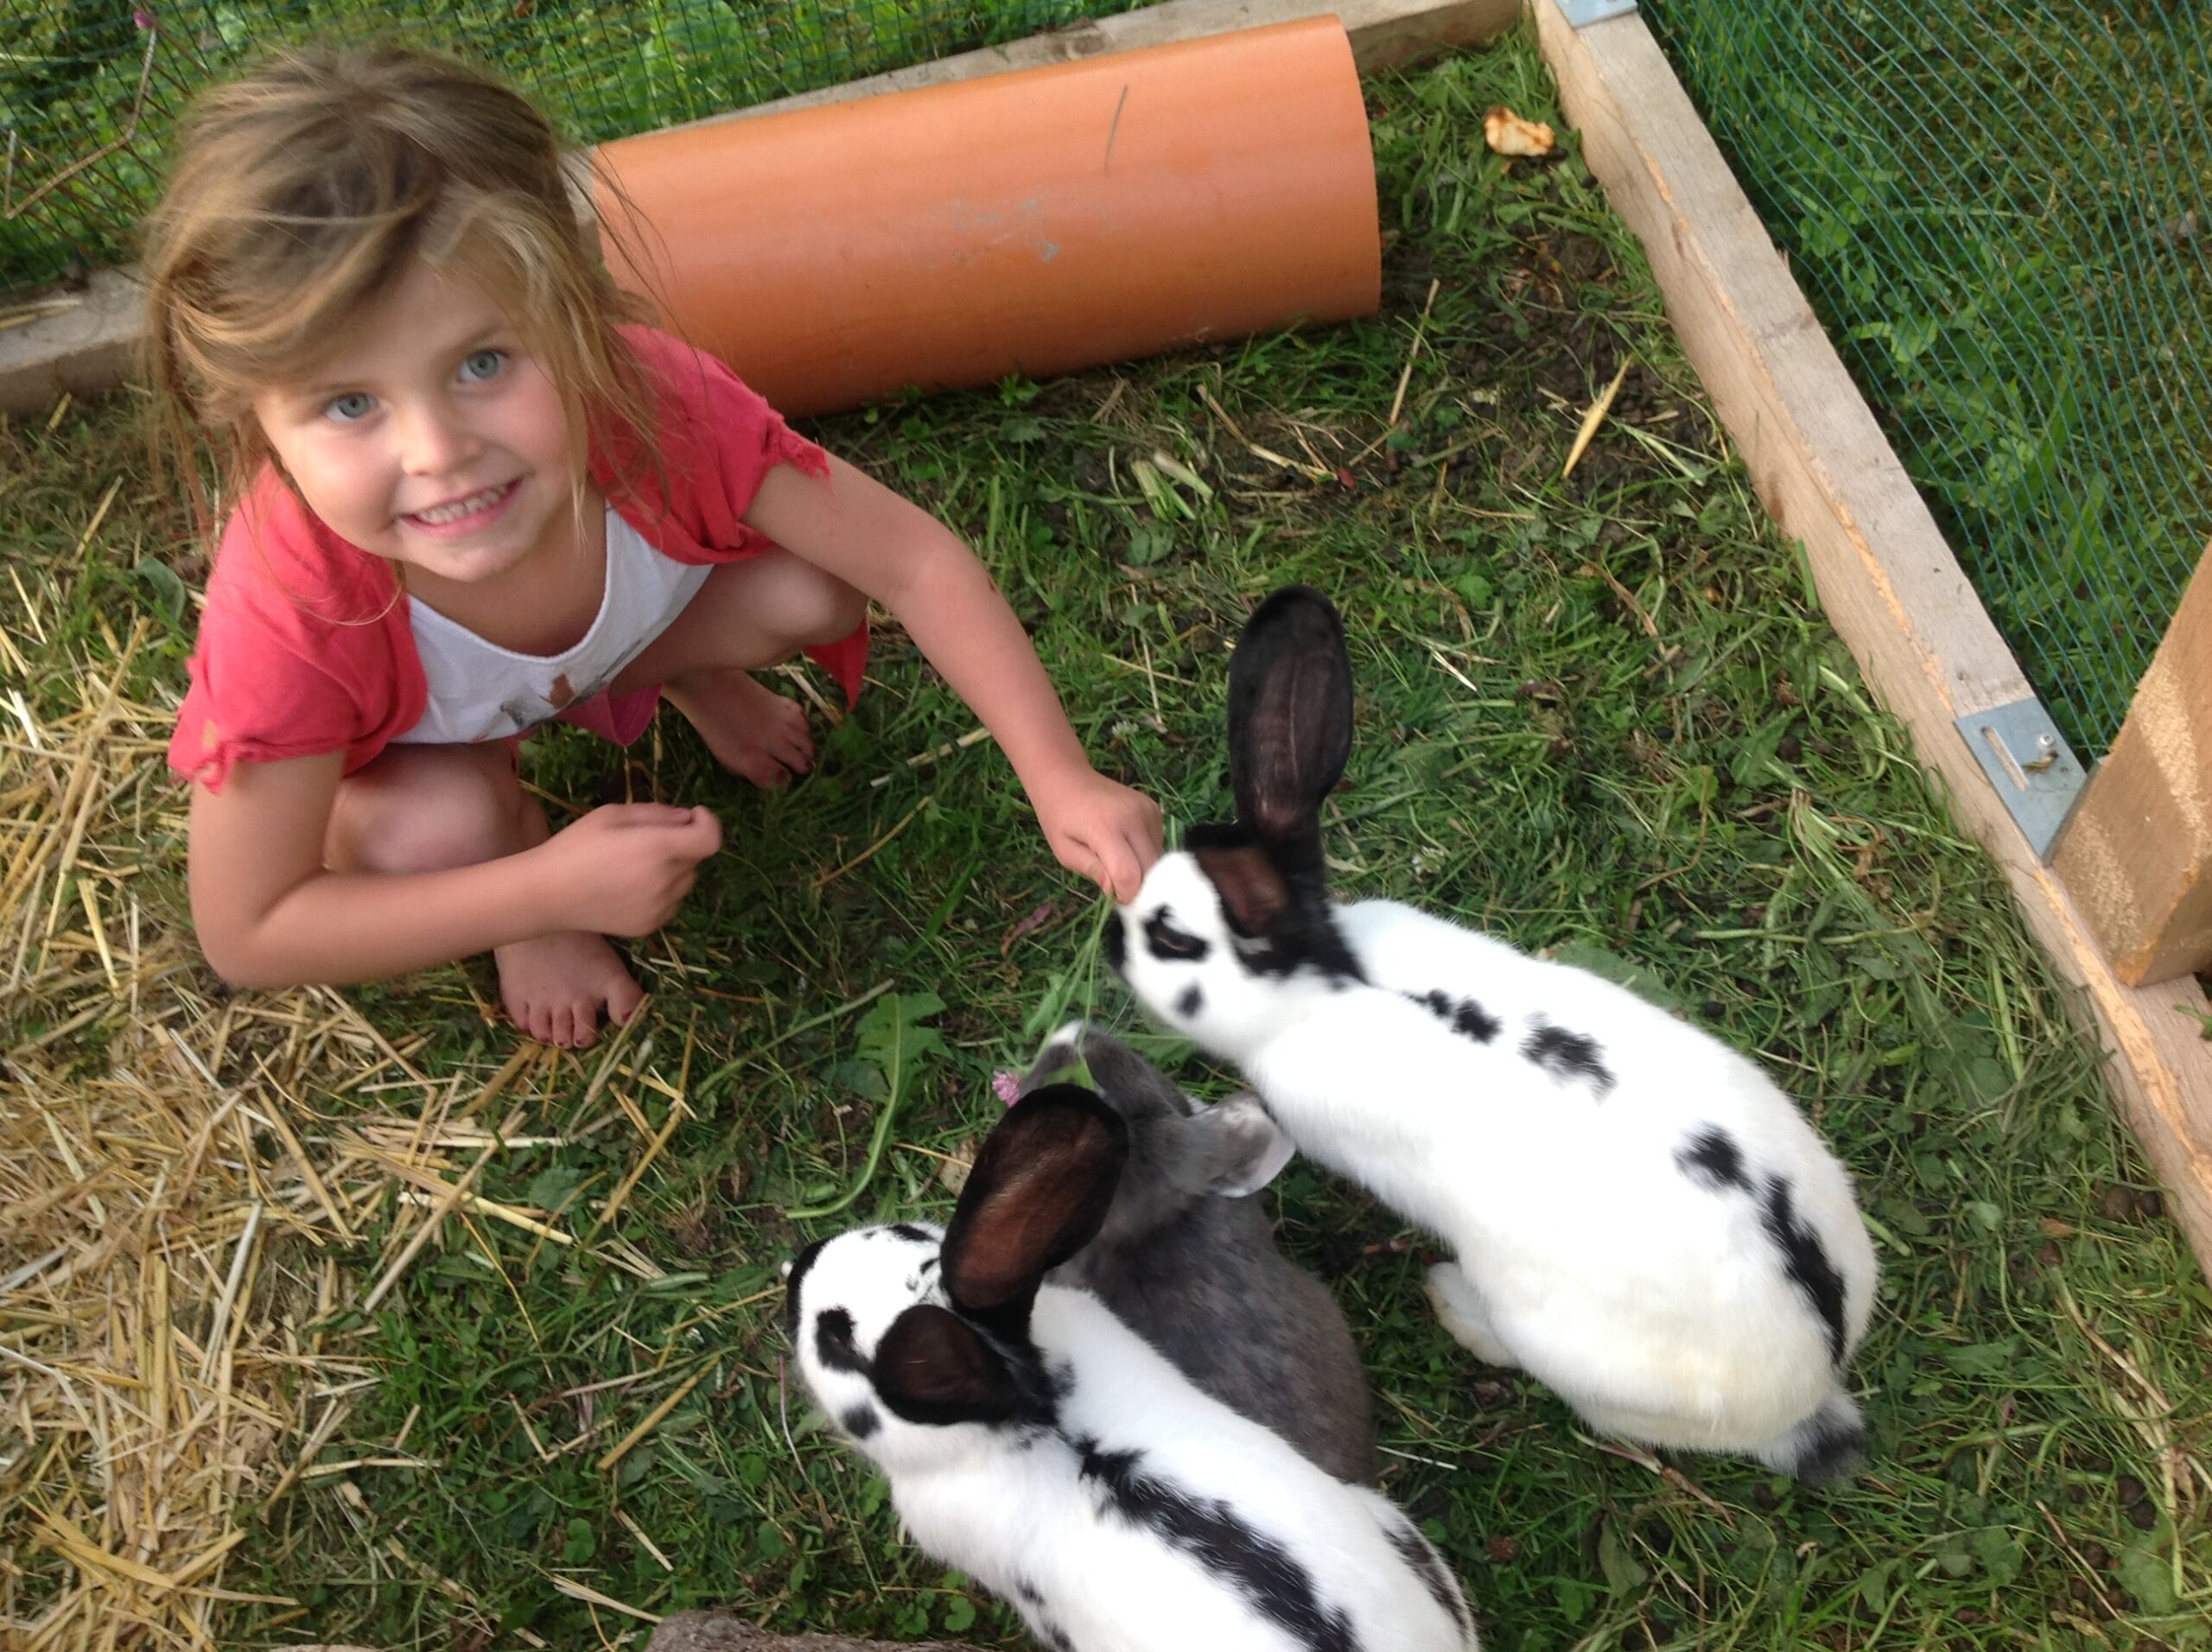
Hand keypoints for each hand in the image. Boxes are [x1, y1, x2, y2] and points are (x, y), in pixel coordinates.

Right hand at [538, 803, 722, 935]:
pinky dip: (661, 892)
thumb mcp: (612, 815)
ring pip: (685, 882)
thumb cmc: (575, 847)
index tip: (692, 816)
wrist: (547, 894)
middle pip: (695, 858)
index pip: (711, 839)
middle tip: (648, 841)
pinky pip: (670, 903)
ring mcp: (660, 908)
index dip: (708, 823)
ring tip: (634, 867)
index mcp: (658, 849)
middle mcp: (666, 881)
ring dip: (673, 870)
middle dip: (682, 844)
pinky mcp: (650, 926)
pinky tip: (629, 888)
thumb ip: (656, 813)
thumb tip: (688, 818)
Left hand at [1029, 766, 1163, 903]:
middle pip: (1149, 869)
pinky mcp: (1154, 808)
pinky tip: (1127, 845)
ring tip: (1118, 860)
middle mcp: (1132, 817)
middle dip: (1138, 885)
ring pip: (1157, 858)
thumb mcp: (1065, 851)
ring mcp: (1147, 810)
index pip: (1128, 874)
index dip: (1125, 894)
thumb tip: (1115, 891)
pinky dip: (1146, 853)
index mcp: (1104, 828)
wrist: (1067, 779)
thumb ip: (1091, 870)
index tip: (1115, 897)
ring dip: (1143, 869)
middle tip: (1119, 887)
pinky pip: (1158, 843)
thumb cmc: (1059, 818)